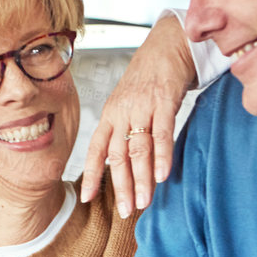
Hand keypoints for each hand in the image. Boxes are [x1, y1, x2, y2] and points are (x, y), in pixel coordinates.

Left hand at [80, 12, 196, 216]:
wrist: (169, 44)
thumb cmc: (150, 77)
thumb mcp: (128, 102)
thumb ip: (124, 129)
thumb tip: (120, 162)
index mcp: (111, 114)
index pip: (96, 149)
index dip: (91, 174)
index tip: (87, 198)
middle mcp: (122, 112)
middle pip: (118, 156)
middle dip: (120, 187)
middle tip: (124, 212)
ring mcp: (143, 106)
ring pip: (139, 149)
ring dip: (141, 179)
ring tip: (143, 203)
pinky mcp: (164, 101)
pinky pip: (162, 133)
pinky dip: (162, 156)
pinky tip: (162, 176)